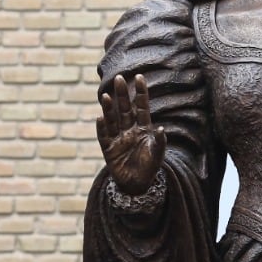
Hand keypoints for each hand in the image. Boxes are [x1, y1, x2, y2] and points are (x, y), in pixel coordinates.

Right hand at [96, 73, 165, 193]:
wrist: (138, 185)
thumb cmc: (149, 167)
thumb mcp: (157, 154)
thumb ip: (159, 141)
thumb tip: (161, 128)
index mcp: (143, 128)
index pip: (142, 107)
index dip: (141, 93)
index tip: (139, 76)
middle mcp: (129, 130)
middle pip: (125, 109)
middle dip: (122, 94)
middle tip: (119, 77)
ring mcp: (118, 139)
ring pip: (112, 120)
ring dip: (109, 108)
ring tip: (105, 95)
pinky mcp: (109, 150)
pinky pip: (104, 137)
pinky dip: (102, 128)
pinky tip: (99, 118)